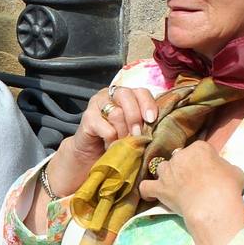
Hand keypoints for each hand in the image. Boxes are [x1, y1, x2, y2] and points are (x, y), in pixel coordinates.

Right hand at [44, 85, 159, 197]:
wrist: (93, 153)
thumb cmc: (118, 139)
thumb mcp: (134, 129)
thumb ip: (144, 123)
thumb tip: (156, 127)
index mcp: (128, 95)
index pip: (141, 92)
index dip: (148, 104)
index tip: (151, 120)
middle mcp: (112, 94)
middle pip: (126, 96)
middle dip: (135, 117)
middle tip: (137, 135)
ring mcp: (97, 103)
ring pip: (116, 113)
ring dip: (123, 132)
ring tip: (124, 144)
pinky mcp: (87, 117)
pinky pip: (105, 128)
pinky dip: (111, 140)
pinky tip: (111, 146)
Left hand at [138, 141, 243, 244]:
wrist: (212, 205)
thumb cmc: (228, 187)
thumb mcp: (234, 171)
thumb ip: (223, 167)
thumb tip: (220, 171)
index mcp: (199, 148)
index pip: (198, 150)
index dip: (203, 161)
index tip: (208, 172)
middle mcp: (180, 156)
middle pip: (179, 158)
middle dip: (185, 168)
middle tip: (194, 183)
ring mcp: (167, 171)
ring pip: (162, 169)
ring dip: (167, 176)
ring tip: (175, 188)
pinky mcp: (159, 188)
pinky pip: (146, 187)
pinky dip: (148, 191)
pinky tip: (151, 195)